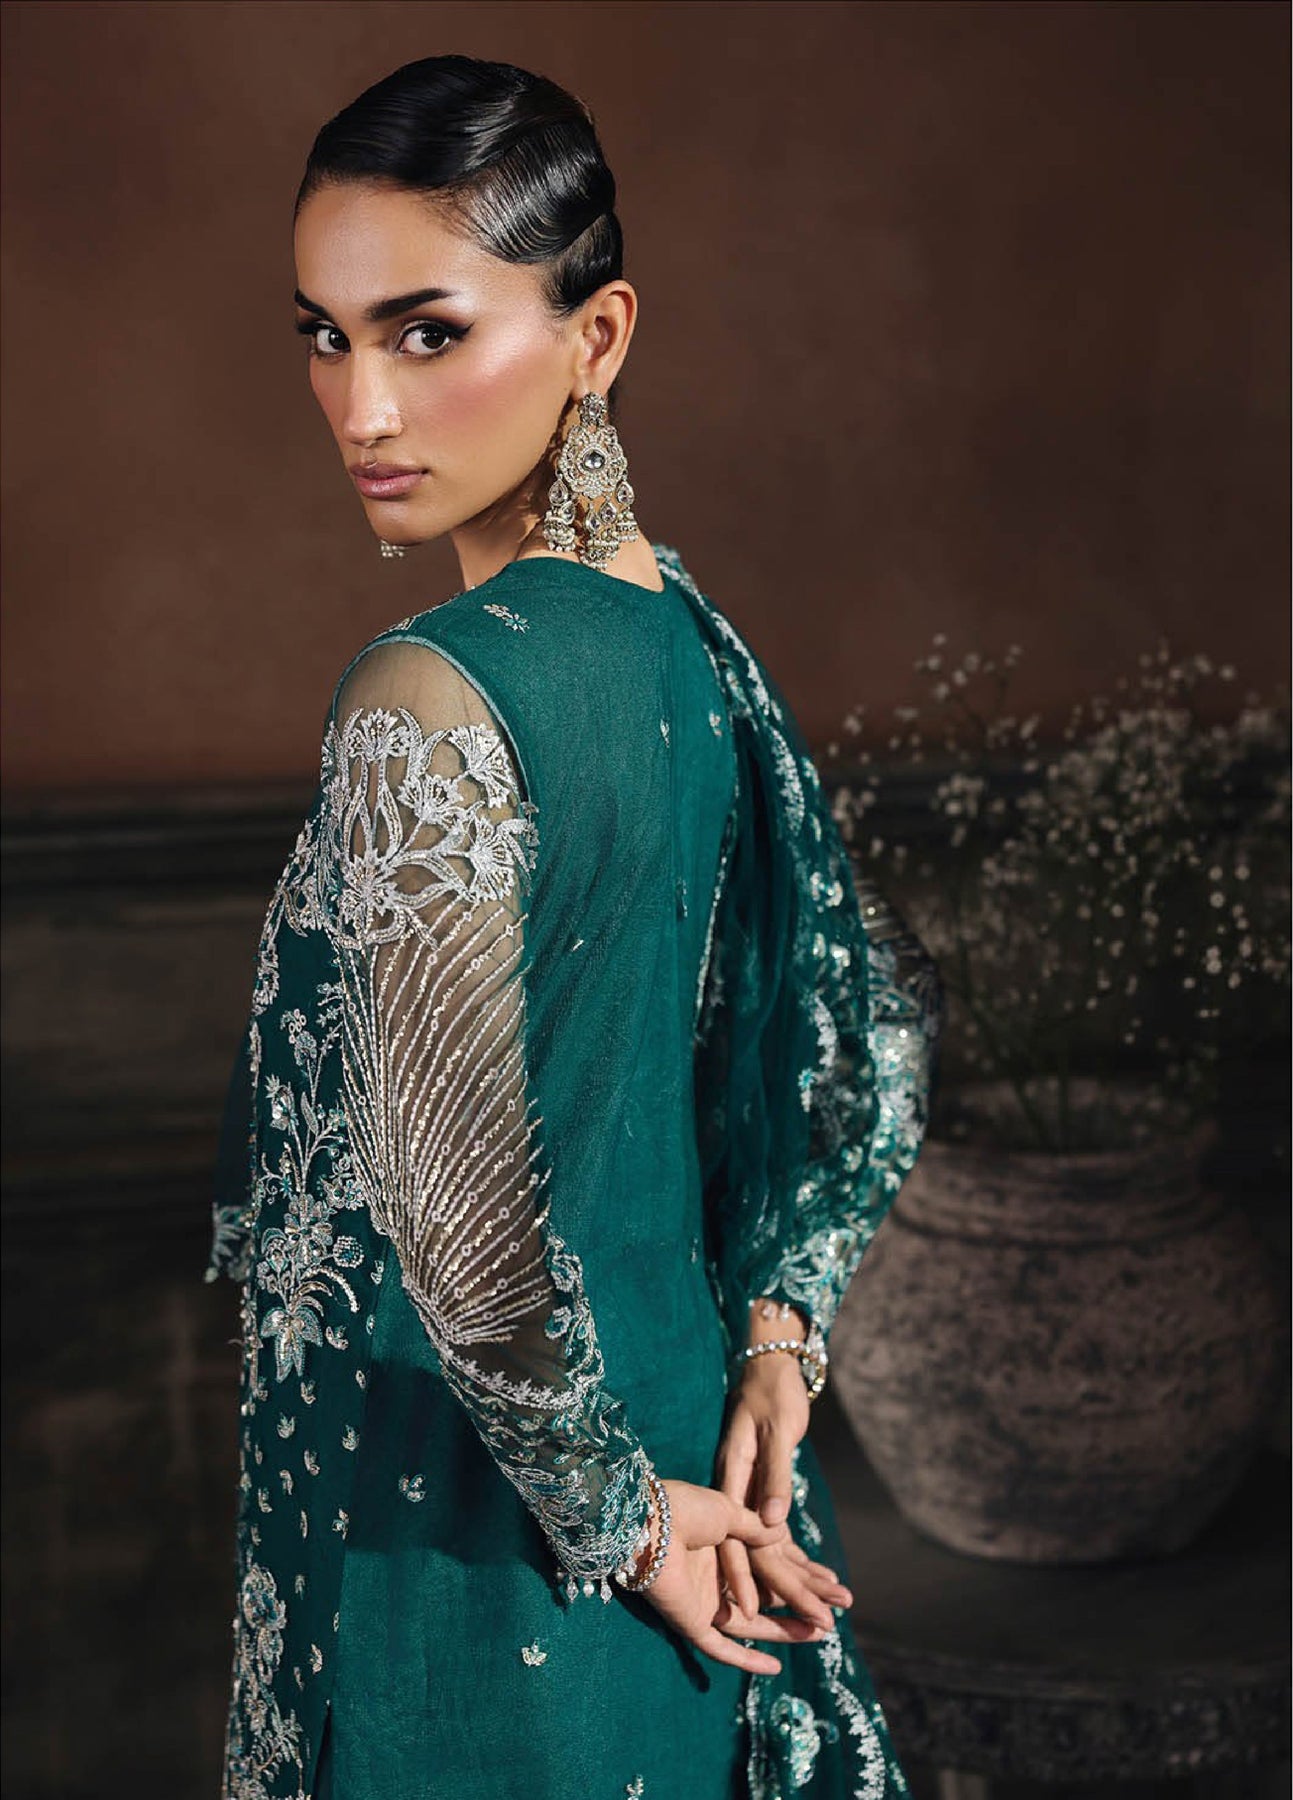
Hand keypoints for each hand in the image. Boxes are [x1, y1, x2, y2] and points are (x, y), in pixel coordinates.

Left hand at [637, 1479, 825, 1675]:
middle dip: (801, 1607)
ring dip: (785, 1631)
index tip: (830, 1581)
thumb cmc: (683, 1508)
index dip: (800, 1576)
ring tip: (821, 1634)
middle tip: (834, 1615)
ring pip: (752, 1625)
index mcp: (724, 1548)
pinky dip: (746, 1658)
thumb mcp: (728, 1512)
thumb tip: (782, 1537)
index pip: (770, 1569)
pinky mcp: (692, 1623)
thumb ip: (754, 1528)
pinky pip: (721, 1648)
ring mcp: (704, 1602)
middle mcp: (716, 1577)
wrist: (649, 1524)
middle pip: (767, 1599)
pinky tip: (775, 1667)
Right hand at [713, 1353, 850, 1621]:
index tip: (757, 1614)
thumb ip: (774, 1476)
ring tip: (830, 1613)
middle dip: (787, 1591)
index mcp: (732, 1479)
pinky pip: (778, 1533)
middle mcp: (736, 1494)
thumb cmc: (774, 1394)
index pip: (735, 1540)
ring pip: (769, 1548)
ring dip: (798, 1580)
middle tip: (820, 1626)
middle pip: (757, 1553)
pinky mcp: (761, 1493)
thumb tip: (775, 1524)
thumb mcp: (777, 1431)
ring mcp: (747, 1495)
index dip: (745, 1578)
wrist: (770, 1368)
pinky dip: (798, 1557)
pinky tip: (818, 1580)